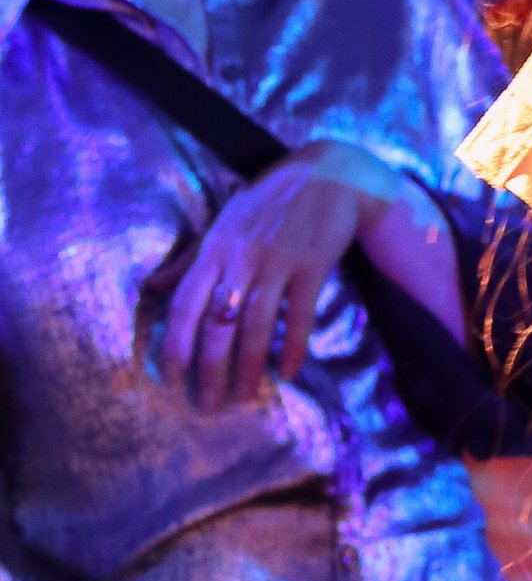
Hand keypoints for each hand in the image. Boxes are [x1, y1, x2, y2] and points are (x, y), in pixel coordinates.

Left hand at [158, 139, 406, 412]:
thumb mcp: (224, 223)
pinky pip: (300, 314)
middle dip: (210, 369)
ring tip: (243, 397)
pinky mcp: (313, 265)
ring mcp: (278, 261)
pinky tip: (289, 372)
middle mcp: (241, 257)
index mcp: (214, 248)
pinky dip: (294, 346)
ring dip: (248, 366)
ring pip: (256, 324)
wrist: (330, 174)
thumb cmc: (270, 202)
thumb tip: (153, 287)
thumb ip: (190, 259)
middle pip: (218, 322)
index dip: (175, 344)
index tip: (168, 380)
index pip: (185, 304)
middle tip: (207, 406)